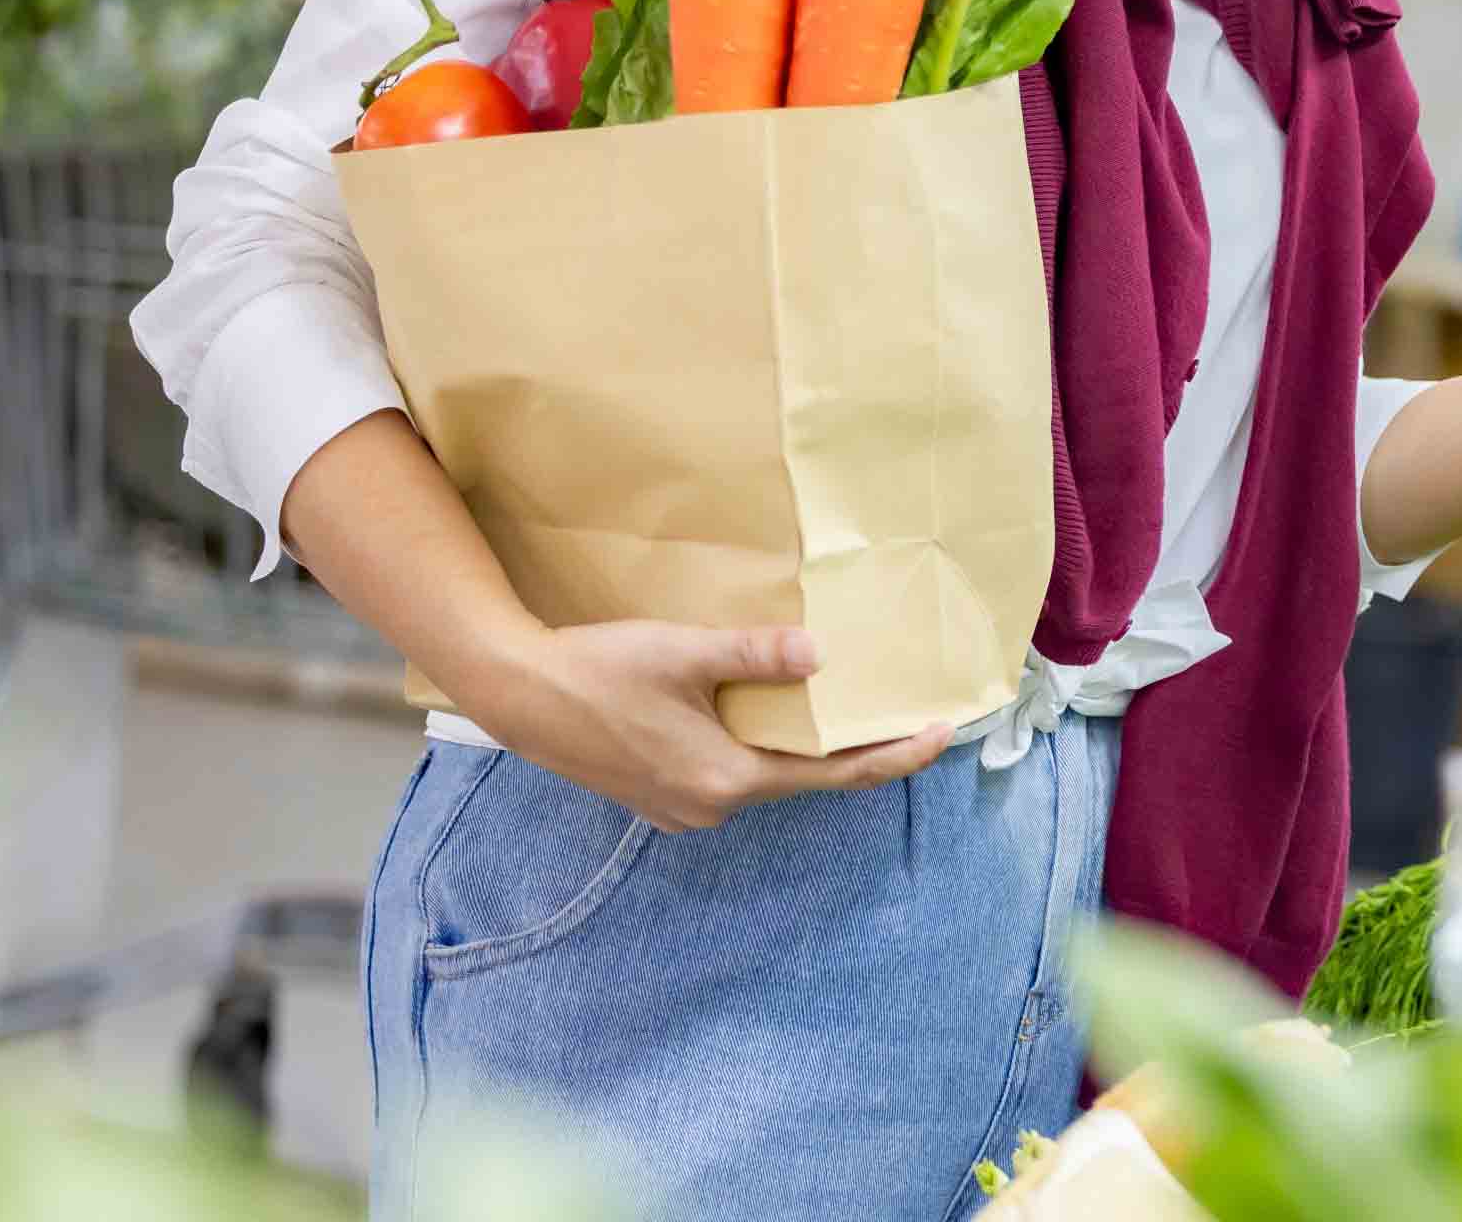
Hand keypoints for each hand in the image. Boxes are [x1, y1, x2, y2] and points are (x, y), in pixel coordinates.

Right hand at [468, 620, 952, 833]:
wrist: (519, 693)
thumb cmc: (600, 670)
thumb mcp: (684, 653)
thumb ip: (755, 655)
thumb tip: (821, 656)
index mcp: (729, 779)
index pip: (836, 776)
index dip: (894, 757)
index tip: (942, 735)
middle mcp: (712, 807)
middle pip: (804, 777)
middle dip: (853, 745)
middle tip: (902, 708)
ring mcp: (684, 808)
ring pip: (765, 774)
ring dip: (803, 744)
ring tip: (845, 705)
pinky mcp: (661, 795)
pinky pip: (731, 772)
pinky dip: (761, 746)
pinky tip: (771, 713)